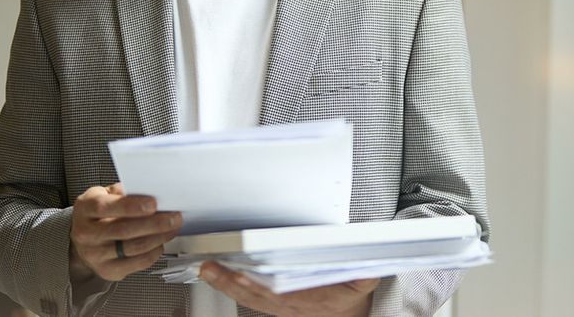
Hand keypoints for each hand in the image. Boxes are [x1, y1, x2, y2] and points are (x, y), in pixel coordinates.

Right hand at [69, 183, 181, 282]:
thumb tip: (151, 190)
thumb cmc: (100, 212)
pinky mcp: (107, 271)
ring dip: (159, 237)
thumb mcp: (106, 194)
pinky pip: (138, 263)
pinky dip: (154, 252)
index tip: (153, 204)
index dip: (131, 206)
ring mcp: (95, 255)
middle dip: (154, 224)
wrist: (85, 238)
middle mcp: (86, 234)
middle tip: (174, 217)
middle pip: (124, 230)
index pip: (106, 207)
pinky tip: (161, 242)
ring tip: (173, 228)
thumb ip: (124, 191)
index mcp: (86, 209)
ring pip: (134, 247)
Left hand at [201, 262, 378, 316]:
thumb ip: (364, 271)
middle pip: (255, 293)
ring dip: (225, 284)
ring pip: (247, 297)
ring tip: (207, 268)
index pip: (278, 292)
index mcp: (309, 298)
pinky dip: (230, 288)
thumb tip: (366, 261)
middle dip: (232, 281)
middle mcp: (289, 304)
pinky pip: (248, 299)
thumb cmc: (350, 295)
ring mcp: (279, 307)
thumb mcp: (364, 282)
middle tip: (212, 267)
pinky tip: (216, 276)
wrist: (347, 315)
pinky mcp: (272, 305)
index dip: (258, 285)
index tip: (242, 275)